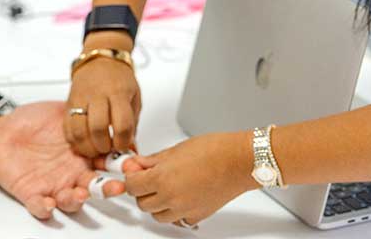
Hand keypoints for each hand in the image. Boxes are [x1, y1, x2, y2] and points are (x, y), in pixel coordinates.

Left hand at [0, 101, 126, 218]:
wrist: (0, 132)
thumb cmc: (29, 121)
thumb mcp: (60, 112)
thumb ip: (81, 114)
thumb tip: (102, 107)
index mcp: (81, 154)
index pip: (107, 162)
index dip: (121, 164)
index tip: (131, 163)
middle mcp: (71, 173)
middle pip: (96, 186)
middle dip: (109, 189)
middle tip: (117, 187)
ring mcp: (54, 185)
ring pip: (72, 201)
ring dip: (78, 200)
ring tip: (81, 194)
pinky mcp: (32, 193)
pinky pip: (40, 206)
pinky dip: (44, 208)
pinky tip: (48, 203)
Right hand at [64, 48, 141, 155]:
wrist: (100, 60)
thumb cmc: (119, 79)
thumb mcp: (134, 97)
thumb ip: (132, 123)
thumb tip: (130, 149)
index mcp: (118, 93)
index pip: (122, 124)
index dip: (123, 141)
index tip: (123, 145)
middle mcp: (97, 95)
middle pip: (97, 128)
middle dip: (103, 146)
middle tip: (107, 150)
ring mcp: (81, 99)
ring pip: (78, 130)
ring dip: (87, 147)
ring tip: (95, 149)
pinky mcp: (68, 104)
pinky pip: (67, 127)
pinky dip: (74, 141)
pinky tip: (83, 143)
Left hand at [124, 131, 255, 226]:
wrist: (239, 161)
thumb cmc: (214, 150)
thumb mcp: (175, 149)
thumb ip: (152, 160)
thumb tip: (136, 164)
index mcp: (162, 178)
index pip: (131, 186)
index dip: (131, 178)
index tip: (134, 173)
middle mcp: (171, 198)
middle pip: (142, 203)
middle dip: (142, 191)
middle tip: (149, 178)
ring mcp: (184, 210)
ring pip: (157, 215)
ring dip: (156, 204)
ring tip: (165, 188)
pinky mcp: (196, 216)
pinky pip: (177, 221)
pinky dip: (174, 212)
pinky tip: (179, 198)